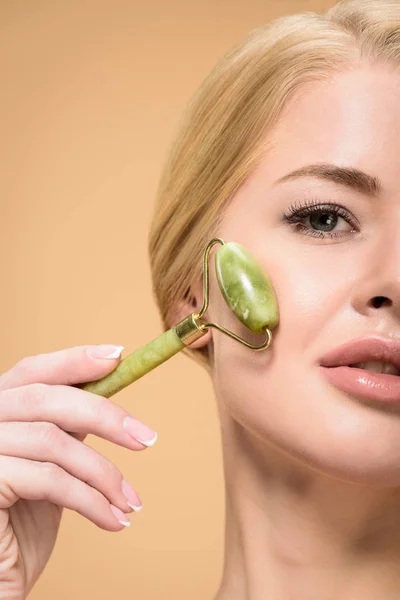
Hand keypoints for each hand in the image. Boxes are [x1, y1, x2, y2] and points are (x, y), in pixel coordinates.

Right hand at [0, 345, 156, 599]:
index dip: (74, 360)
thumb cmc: (21, 526)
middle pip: (46, 399)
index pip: (31, 371)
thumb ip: (64, 429)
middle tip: (147, 439)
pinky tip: (114, 521)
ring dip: (104, 473)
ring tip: (131, 502)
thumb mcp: (48, 465)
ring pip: (53, 441)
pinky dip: (91, 500)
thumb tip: (109, 398)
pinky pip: (50, 480)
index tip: (118, 356)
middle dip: (104, 415)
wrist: (0, 581)